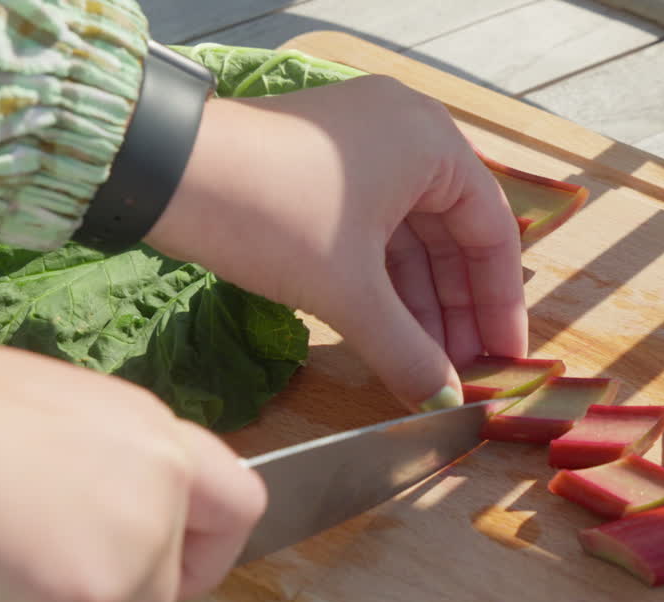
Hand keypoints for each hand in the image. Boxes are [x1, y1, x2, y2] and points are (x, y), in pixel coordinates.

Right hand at [0, 343, 263, 601]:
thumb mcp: (38, 417)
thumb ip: (87, 471)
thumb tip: (68, 519)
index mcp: (150, 434)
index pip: (235, 504)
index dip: (207, 555)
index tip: (170, 577)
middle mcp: (158, 487)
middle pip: (161, 598)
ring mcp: (131, 546)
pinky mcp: (83, 600)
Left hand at [146, 75, 527, 410]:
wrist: (160, 172)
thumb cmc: (271, 213)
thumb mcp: (347, 290)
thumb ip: (406, 351)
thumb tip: (445, 406)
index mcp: (433, 143)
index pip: (493, 233)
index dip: (500, 305)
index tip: (503, 360)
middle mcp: (407, 135)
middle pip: (454, 236)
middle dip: (457, 310)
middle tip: (465, 373)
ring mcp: (362, 149)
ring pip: (411, 239)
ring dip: (420, 304)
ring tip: (428, 367)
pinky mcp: (323, 170)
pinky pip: (374, 232)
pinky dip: (383, 283)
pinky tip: (390, 336)